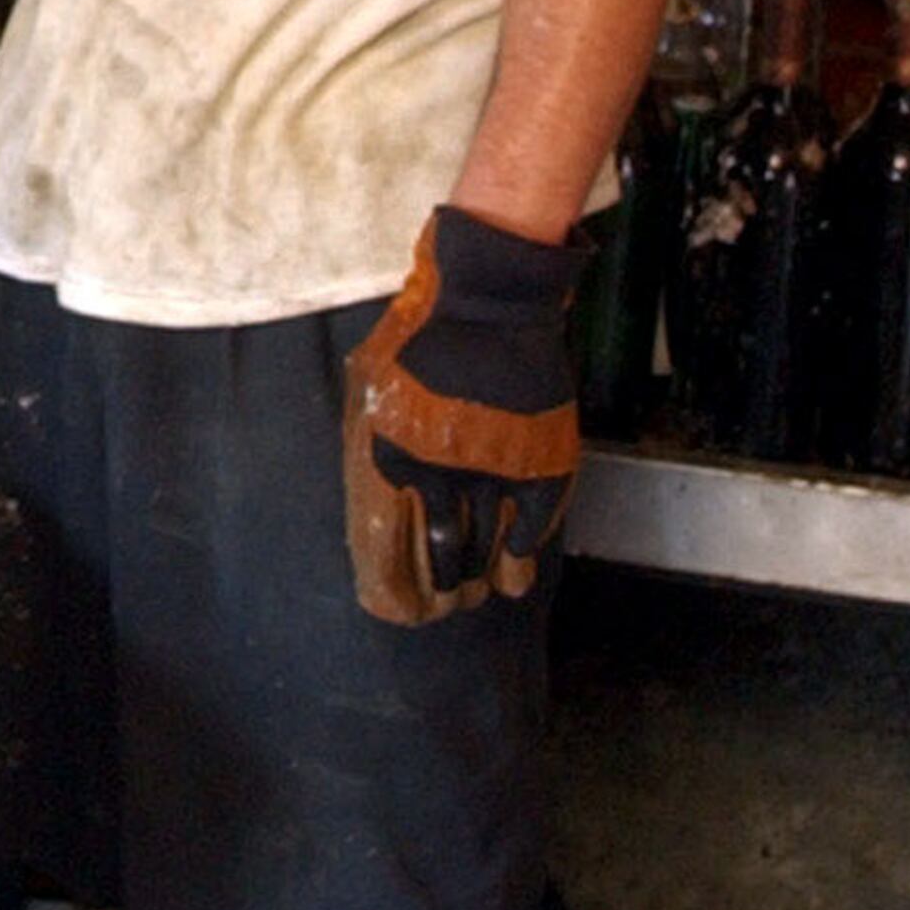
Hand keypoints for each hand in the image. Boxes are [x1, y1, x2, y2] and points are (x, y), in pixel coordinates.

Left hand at [342, 205, 583, 622]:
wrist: (491, 303)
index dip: (389, 588)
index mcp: (386, 455)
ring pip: (483, 561)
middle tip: (439, 603)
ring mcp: (495, 474)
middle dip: (435, 594)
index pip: (382, 549)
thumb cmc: (420, 339)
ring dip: (476, 583)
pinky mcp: (541, 470)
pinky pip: (529, 539)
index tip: (396, 607)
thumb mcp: (368, 388)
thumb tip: (379, 511)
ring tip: (473, 590)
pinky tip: (511, 569)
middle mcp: (438, 473)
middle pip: (436, 566)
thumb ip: (369, 449)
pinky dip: (518, 561)